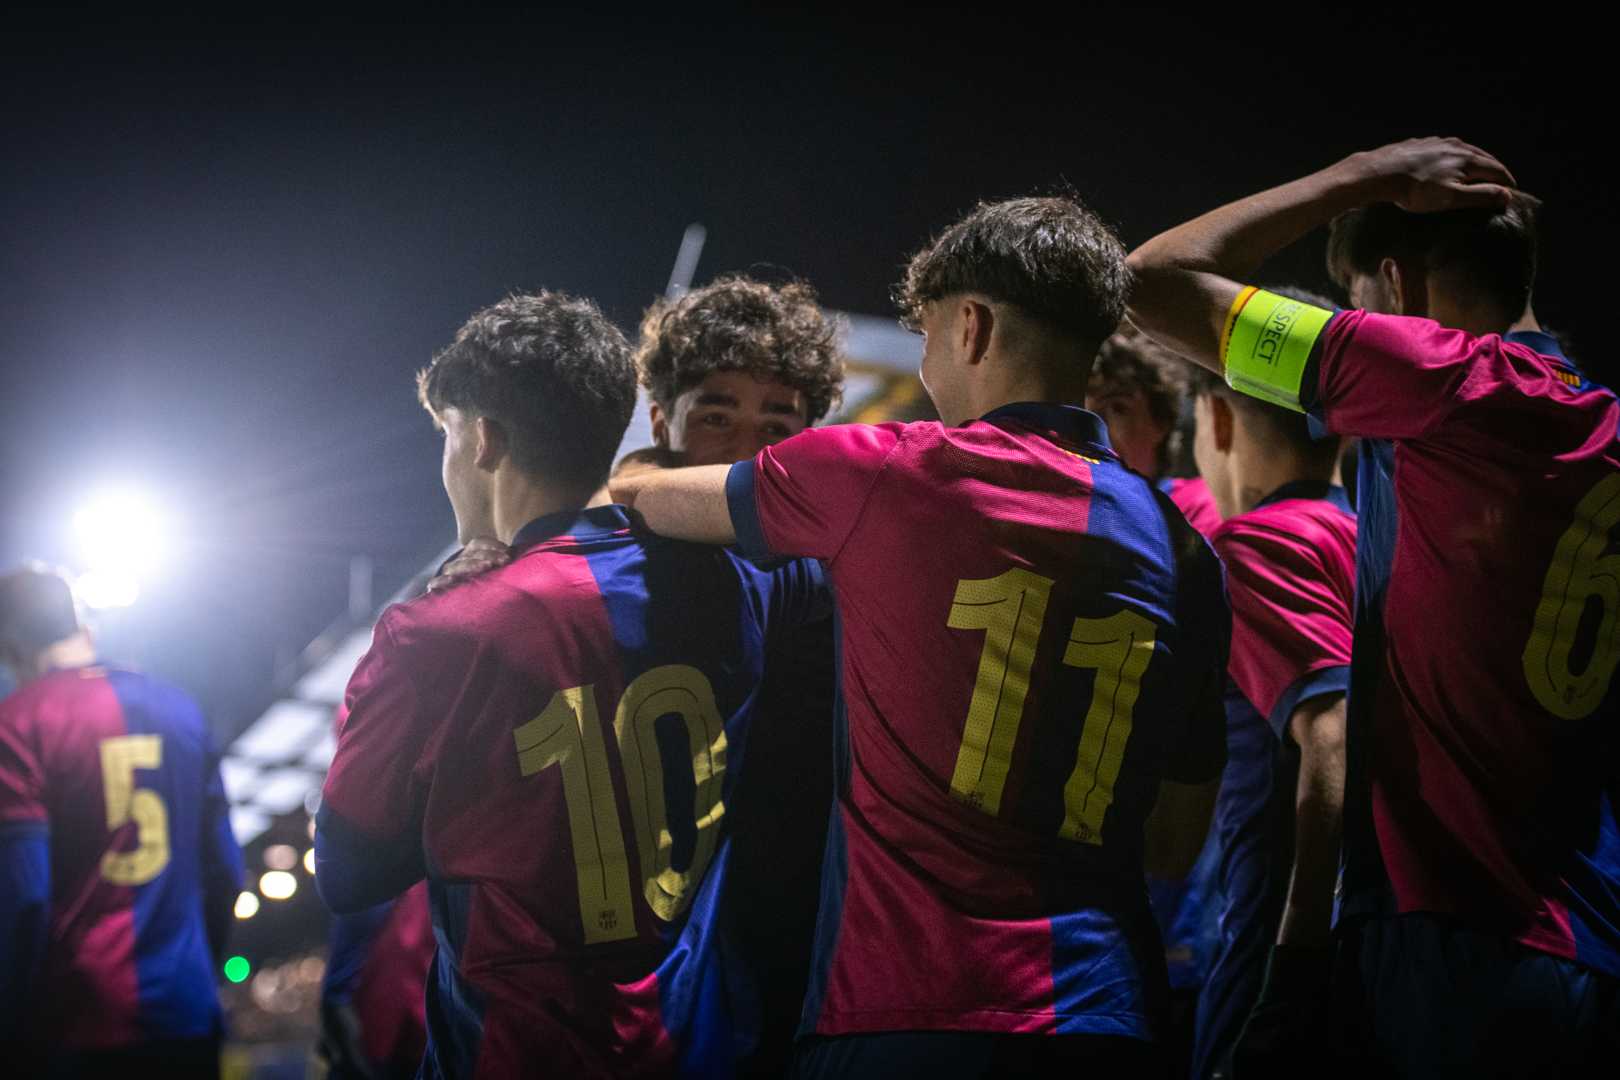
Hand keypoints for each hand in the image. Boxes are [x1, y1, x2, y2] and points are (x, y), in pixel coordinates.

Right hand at [427, 537, 509, 591]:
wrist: (463, 616)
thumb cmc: (487, 593)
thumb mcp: (495, 577)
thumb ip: (501, 567)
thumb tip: (515, 558)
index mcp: (470, 556)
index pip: (478, 543)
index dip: (492, 544)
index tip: (508, 551)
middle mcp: (458, 563)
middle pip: (471, 553)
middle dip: (489, 555)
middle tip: (505, 560)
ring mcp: (448, 575)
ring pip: (457, 566)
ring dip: (472, 564)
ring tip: (486, 566)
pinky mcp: (437, 590)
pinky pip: (435, 583)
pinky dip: (442, 581)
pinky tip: (452, 580)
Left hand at [1352, 137, 1518, 213]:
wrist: (1380, 173)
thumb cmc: (1415, 190)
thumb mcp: (1451, 198)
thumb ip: (1480, 196)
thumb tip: (1507, 195)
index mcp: (1468, 158)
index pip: (1497, 170)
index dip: (1507, 183)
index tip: (1512, 193)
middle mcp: (1457, 145)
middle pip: (1483, 158)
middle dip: (1494, 171)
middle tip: (1499, 184)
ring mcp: (1438, 142)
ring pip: (1464, 152)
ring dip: (1474, 163)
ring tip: (1477, 175)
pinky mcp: (1421, 143)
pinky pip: (1445, 150)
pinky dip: (1454, 159)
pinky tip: (1447, 166)